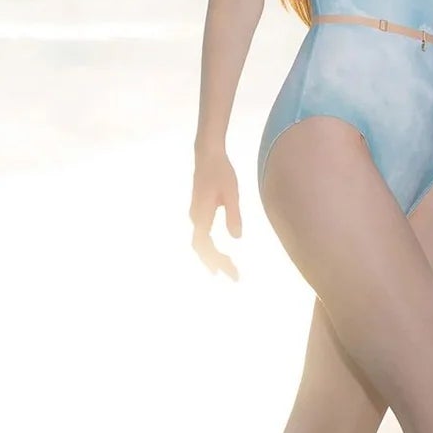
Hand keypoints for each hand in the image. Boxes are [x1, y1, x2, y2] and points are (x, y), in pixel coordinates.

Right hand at [190, 146, 243, 279]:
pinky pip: (202, 236)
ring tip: (228, 269)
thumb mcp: (232, 194)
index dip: (216, 261)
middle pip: (201, 248)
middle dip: (217, 263)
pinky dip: (210, 248)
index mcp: (201, 215)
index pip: (204, 246)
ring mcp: (195, 215)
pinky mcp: (198, 212)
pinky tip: (220, 253)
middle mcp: (195, 217)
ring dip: (213, 257)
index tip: (231, 272)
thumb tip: (236, 238)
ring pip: (200, 243)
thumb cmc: (221, 172)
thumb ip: (233, 215)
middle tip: (234, 276)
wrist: (207, 155)